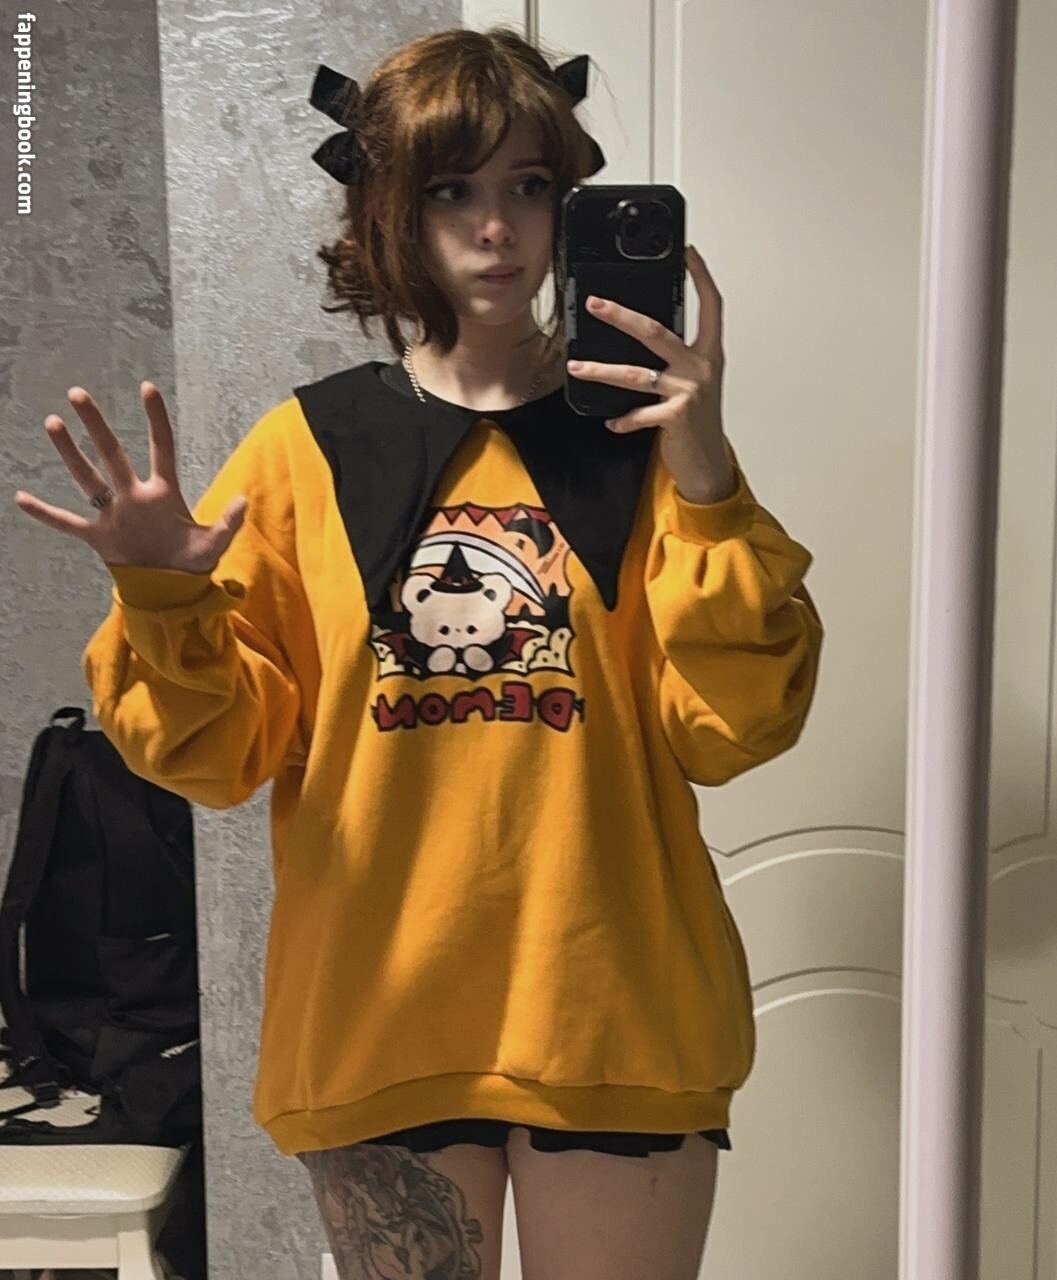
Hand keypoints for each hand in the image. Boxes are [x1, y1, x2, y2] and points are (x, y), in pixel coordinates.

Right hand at [14, 381, 246, 571]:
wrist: (171, 588)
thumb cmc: (192, 561)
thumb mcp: (215, 543)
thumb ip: (228, 523)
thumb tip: (243, 500)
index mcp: (164, 493)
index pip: (160, 447)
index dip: (155, 419)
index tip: (147, 388)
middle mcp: (135, 496)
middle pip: (112, 454)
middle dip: (96, 425)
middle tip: (78, 393)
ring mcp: (115, 515)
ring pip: (87, 477)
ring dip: (70, 452)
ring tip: (53, 422)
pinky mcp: (100, 537)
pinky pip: (68, 522)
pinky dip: (46, 513)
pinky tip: (21, 498)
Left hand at [566, 243, 736, 504]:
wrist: (709, 464)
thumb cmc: (698, 422)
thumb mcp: (693, 385)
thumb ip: (675, 362)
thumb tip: (641, 338)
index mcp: (709, 355)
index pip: (711, 307)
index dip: (701, 278)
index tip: (689, 254)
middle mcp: (701, 368)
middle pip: (657, 331)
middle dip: (622, 315)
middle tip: (595, 304)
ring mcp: (689, 391)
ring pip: (636, 373)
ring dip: (601, 371)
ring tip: (576, 367)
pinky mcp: (676, 416)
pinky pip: (639, 413)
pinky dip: (622, 418)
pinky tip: (610, 421)